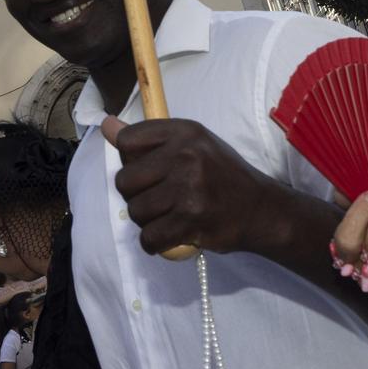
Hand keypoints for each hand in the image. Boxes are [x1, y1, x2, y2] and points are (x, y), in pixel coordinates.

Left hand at [101, 117, 286, 256]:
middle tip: (160, 198)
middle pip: (124, 180)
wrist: (260, 208)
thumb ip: (148, 138)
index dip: (131, 160)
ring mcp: (189, 188)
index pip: (127, 142)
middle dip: (136, 195)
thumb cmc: (221, 174)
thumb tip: (106, 125)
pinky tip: (171, 235)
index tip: (150, 170)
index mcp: (184, 131)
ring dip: (147, 220)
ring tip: (169, 216)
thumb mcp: (191, 144)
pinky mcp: (191, 220)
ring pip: (135, 211)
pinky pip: (149, 237)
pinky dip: (155, 243)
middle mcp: (186, 155)